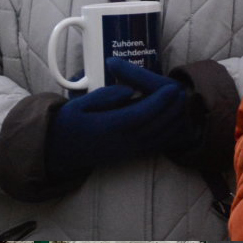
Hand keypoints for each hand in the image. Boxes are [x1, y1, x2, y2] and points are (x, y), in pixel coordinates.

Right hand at [43, 58, 192, 173]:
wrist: (59, 152)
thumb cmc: (68, 123)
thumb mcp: (79, 105)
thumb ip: (104, 97)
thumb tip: (127, 90)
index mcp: (107, 127)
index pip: (138, 115)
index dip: (157, 102)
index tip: (171, 87)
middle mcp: (120, 142)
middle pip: (153, 126)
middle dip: (171, 109)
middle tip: (183, 90)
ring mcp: (126, 150)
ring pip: (156, 138)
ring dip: (173, 121)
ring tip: (183, 102)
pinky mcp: (129, 155)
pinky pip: (153, 146)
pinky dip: (167, 134)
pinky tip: (175, 121)